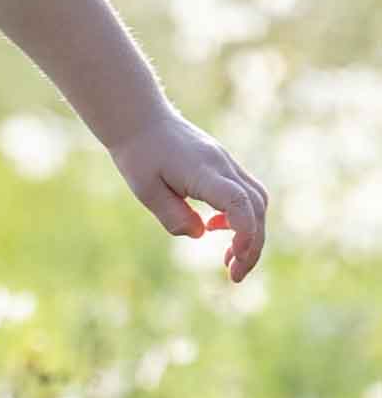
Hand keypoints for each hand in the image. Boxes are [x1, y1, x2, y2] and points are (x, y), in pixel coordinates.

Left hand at [113, 106, 266, 281]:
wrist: (142, 121)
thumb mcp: (145, 190)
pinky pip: (246, 194)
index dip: (245, 232)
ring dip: (251, 233)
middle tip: (234, 276)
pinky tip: (214, 227)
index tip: (233, 257)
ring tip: (229, 260)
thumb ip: (172, 215)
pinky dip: (242, 217)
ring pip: (257, 201)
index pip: (239, 202)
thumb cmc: (140, 154)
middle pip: (256, 207)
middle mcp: (223, 166)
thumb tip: (199, 234)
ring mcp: (228, 165)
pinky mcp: (225, 167)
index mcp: (203, 171)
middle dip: (252, 245)